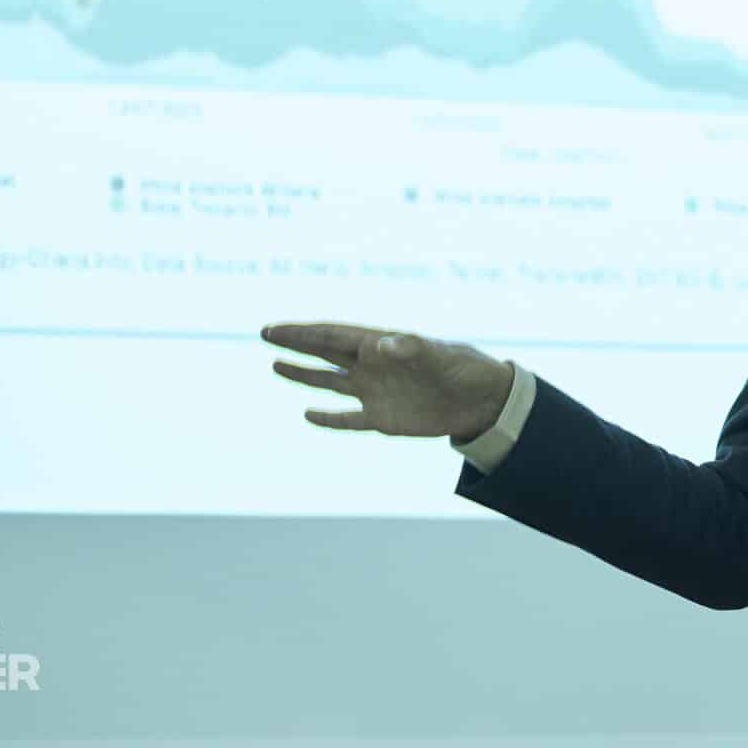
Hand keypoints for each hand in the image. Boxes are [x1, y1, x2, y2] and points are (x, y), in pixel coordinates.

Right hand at [263, 322, 511, 438]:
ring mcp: (375, 392)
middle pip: (325, 353)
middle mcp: (372, 366)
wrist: (482, 400)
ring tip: (275, 365)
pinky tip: (308, 414)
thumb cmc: (462, 368)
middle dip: (295, 344)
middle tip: (265, 334)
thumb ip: (409, 348)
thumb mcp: (438, 354)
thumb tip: (381, 345)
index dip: (303, 332)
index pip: (333, 336)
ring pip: (330, 382)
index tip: (274, 328)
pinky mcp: (383, 419)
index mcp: (380, 344)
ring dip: (304, 375)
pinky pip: (349, 419)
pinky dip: (329, 418)